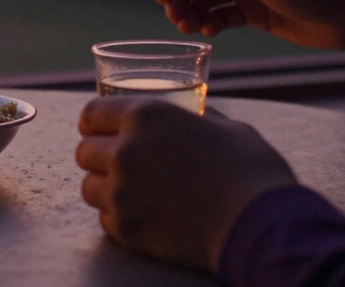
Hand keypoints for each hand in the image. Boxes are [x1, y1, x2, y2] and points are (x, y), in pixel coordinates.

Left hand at [76, 97, 295, 271]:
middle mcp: (125, 151)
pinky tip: (143, 214)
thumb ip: (196, 120)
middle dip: (98, 156)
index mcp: (146, 117)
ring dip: (105, 187)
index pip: (92, 114)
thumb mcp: (225, 127)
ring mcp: (122, 193)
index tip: (97, 130)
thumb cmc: (250, 170)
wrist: (259, 224)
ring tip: (130, 191)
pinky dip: (118, 217)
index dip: (94, 122)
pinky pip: (105, 220)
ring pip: (89, 188)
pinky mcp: (127, 229)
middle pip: (84, 152)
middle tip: (118, 163)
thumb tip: (194, 117)